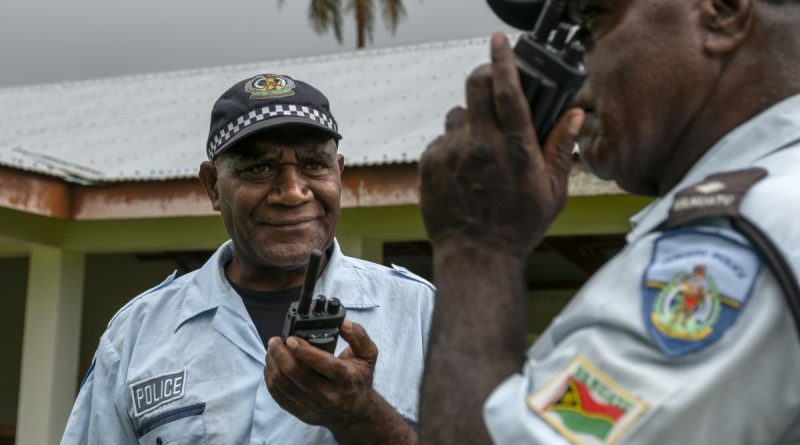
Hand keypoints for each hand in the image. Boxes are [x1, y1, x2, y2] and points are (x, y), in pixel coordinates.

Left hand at [265, 320, 378, 430]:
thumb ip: (358, 336)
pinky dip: (270, 376)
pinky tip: (272, 364)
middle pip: (296, 373)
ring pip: (283, 383)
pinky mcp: (299, 411)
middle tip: (276, 340)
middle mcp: (328, 395)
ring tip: (273, 349)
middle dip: (281, 354)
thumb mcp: (367, 356)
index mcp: (345, 379)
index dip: (304, 351)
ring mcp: (311, 405)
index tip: (291, 339)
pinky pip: (277, 394)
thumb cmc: (358, 380)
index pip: (323, 364)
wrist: (354, 414)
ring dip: (273, 363)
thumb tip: (343, 323)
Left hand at [419, 33, 584, 257]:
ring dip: (469, 120)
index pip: (507, 88)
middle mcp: (480, 144)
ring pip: (457, 114)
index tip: (500, 41)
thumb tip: (576, 114)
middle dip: (483, 77)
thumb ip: (562, 147)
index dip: (503, 59)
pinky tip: (463, 170)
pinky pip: (442, 141)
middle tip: (490, 85)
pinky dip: (453, 147)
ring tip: (480, 148)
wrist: (477, 255)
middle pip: (474, 85)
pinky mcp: (430, 164)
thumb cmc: (520, 225)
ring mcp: (452, 153)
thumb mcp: (552, 189)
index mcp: (515, 146)